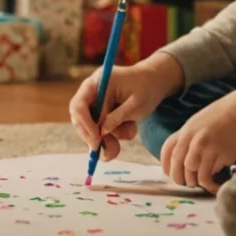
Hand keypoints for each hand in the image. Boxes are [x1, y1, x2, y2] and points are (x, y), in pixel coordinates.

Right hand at [69, 54, 183, 163]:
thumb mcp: (135, 103)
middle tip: (108, 152)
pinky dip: (115, 134)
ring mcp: (96, 102)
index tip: (97, 140)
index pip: (79, 105)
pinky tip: (130, 129)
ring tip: (130, 133)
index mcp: (97, 83)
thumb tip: (101, 132)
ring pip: (91, 127)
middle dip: (94, 137)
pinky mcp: (102, 111)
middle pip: (80, 119)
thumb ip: (117, 117)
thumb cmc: (147, 88)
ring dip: (108, 137)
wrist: (156, 82)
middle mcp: (92, 92)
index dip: (85, 125)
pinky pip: (101, 129)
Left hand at [159, 84, 235, 192]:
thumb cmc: (225, 116)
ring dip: (195, 181)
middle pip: (178, 165)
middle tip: (187, 183)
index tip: (170, 173)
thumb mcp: (200, 122)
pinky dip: (209, 185)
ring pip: (191, 173)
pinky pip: (208, 176)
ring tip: (203, 182)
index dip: (166, 165)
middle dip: (180, 178)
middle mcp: (193, 140)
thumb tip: (185, 157)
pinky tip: (214, 186)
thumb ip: (191, 137)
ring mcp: (206, 148)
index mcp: (186, 130)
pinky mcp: (221, 156)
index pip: (168, 150)